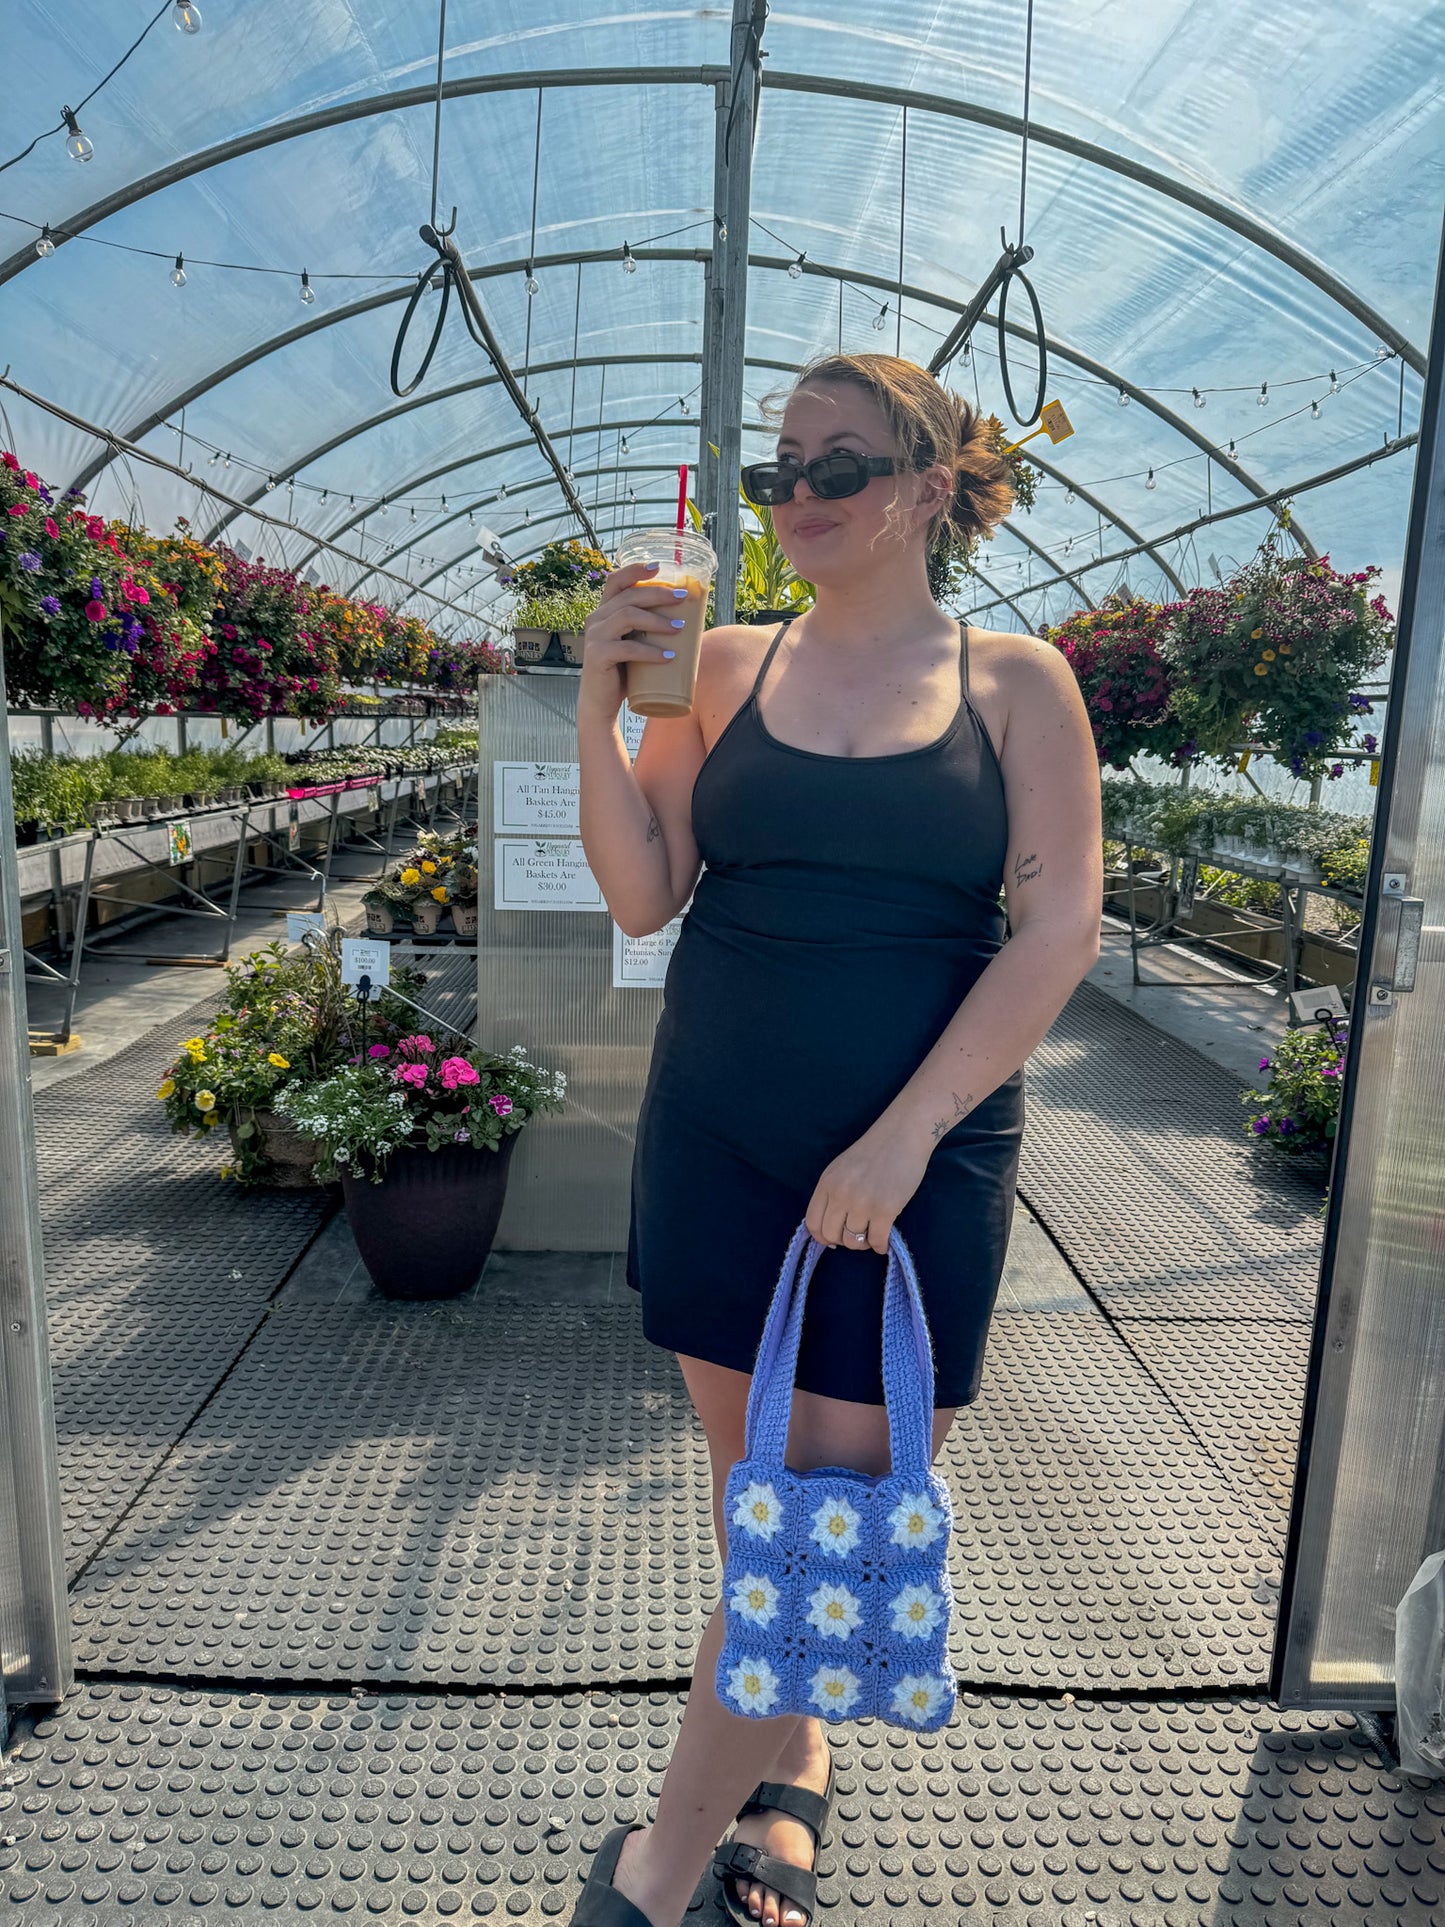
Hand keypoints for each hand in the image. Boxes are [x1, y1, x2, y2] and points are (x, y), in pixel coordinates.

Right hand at [577, 561, 691, 722]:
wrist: (601, 703)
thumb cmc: (623, 673)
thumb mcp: (635, 645)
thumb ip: (650, 631)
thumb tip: (690, 622)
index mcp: (604, 612)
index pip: (615, 581)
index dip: (635, 570)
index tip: (659, 567)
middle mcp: (596, 619)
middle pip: (628, 596)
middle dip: (658, 594)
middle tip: (682, 598)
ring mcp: (595, 637)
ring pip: (628, 616)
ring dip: (657, 620)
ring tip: (680, 629)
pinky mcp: (598, 656)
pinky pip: (627, 648)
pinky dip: (650, 652)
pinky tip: (668, 657)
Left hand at [804, 1122, 930, 1254]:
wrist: (902, 1136)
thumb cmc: (874, 1152)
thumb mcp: (841, 1168)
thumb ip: (833, 1193)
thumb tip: (831, 1227)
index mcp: (827, 1183)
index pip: (812, 1222)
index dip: (822, 1236)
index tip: (834, 1239)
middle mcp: (840, 1194)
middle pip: (832, 1235)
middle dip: (844, 1242)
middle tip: (856, 1236)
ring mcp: (862, 1203)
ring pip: (854, 1241)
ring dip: (863, 1243)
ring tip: (871, 1235)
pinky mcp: (885, 1210)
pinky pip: (876, 1241)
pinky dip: (879, 1246)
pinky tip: (883, 1242)